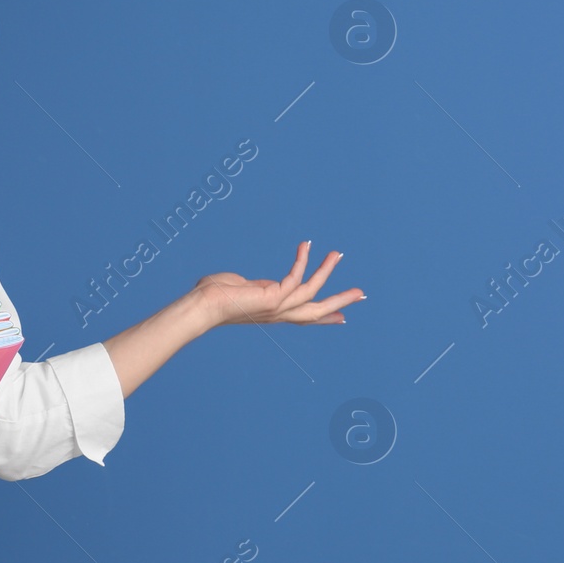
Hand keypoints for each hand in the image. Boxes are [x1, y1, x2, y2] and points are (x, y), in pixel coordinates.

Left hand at [192, 240, 362, 328]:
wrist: (202, 305)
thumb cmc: (212, 295)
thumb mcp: (239, 288)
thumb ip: (252, 285)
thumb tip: (250, 283)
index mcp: (273, 312)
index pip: (304, 316)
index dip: (325, 317)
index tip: (342, 317)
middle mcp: (278, 314)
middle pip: (317, 312)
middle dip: (340, 302)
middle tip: (361, 294)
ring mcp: (277, 307)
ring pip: (313, 293)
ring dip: (326, 271)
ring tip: (338, 254)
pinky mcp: (273, 297)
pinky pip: (295, 276)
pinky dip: (302, 259)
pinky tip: (306, 245)